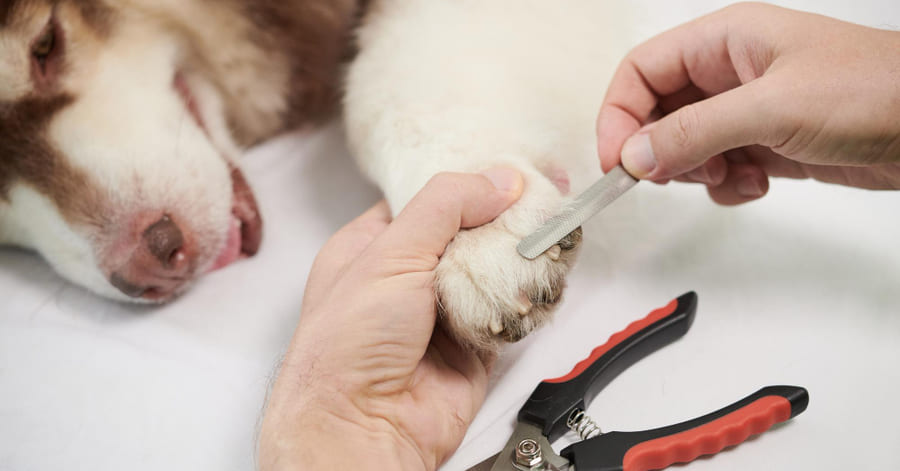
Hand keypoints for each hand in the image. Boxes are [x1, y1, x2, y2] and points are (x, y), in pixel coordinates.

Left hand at [258, 169, 523, 470]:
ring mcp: (442, 312)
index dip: (471, 184)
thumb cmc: (347, 346)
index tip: (512, 170)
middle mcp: (409, 277)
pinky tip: (538, 285)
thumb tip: (498, 179)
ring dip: (520, 260)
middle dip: (504, 221)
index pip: (431, 200)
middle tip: (543, 201)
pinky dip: (526, 301)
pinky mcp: (474, 346)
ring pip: (495, 271)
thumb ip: (445, 206)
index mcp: (375, 246)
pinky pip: (510, 313)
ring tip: (548, 240)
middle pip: (471, 234)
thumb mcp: (389, 254)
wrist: (362, 427)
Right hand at [597, 2, 899, 204]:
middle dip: (659, 150)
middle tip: (670, 176)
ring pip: (684, 146)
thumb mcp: (772, 108)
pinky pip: (718, 169)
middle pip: (656, 113)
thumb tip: (636, 156)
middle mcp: (729, 74)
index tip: (617, 161)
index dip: (619, 115)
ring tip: (733, 174)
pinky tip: (760, 183)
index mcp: (724, 42)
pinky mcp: (766, 144)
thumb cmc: (874, 90)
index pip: (641, 72)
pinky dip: (728, 186)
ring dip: (697, 172)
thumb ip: (696, 132)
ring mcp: (746, 110)